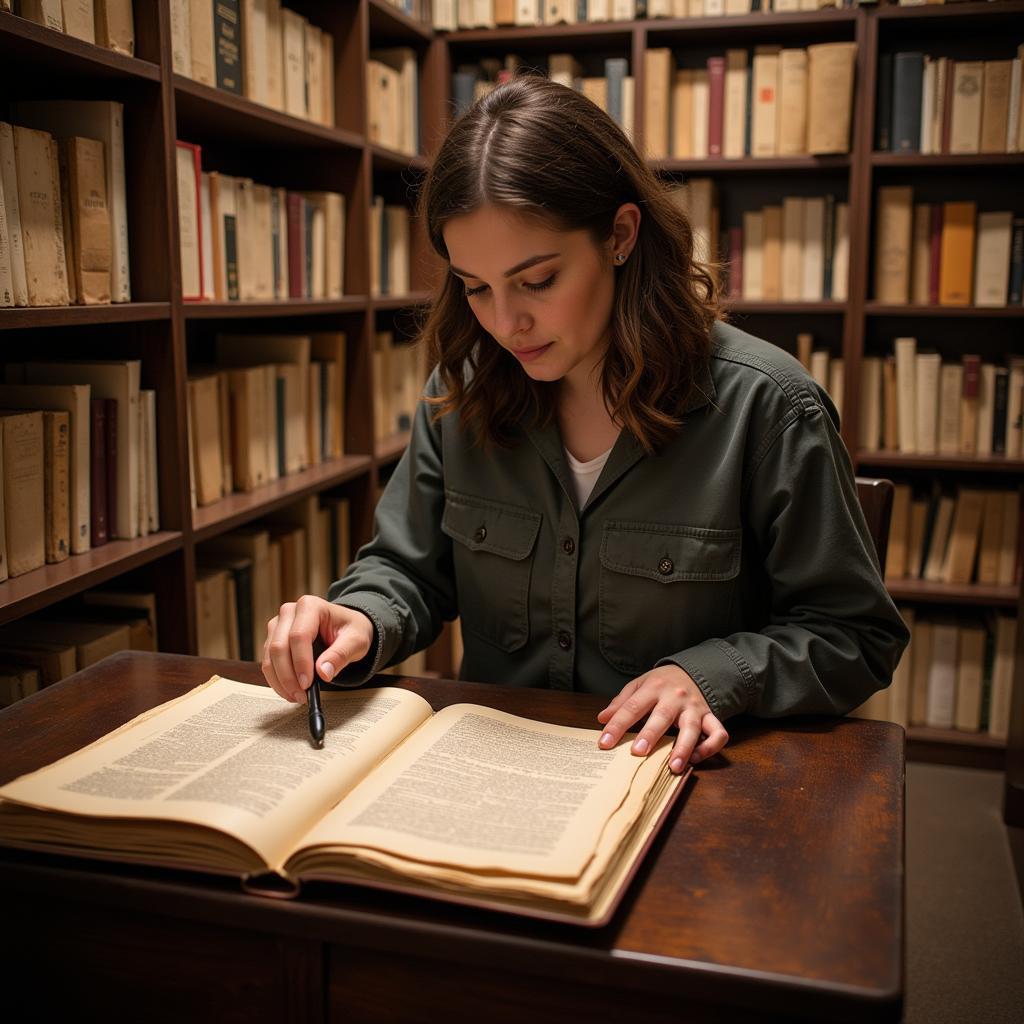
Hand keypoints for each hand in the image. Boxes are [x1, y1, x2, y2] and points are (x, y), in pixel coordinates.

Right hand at [262, 595, 373, 702]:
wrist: (345, 627)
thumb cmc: (351, 630)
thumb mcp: (356, 641)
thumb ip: (341, 655)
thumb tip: (323, 673)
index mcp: (310, 606)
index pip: (299, 636)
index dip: (301, 662)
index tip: (307, 684)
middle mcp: (289, 612)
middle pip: (279, 646)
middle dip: (288, 676)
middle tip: (301, 696)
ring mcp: (278, 625)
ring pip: (269, 656)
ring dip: (280, 681)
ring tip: (297, 696)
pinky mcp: (273, 638)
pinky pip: (268, 662)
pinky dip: (276, 680)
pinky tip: (290, 691)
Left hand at [596, 665, 728, 773]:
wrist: (692, 671)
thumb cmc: (661, 683)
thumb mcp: (639, 685)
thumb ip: (621, 702)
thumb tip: (602, 719)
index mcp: (653, 688)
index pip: (632, 707)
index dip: (617, 725)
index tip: (605, 742)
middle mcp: (675, 698)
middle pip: (662, 716)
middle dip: (650, 735)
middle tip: (638, 753)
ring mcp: (694, 708)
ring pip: (692, 728)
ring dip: (683, 748)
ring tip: (673, 766)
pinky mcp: (710, 716)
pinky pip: (718, 733)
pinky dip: (710, 747)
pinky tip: (695, 759)